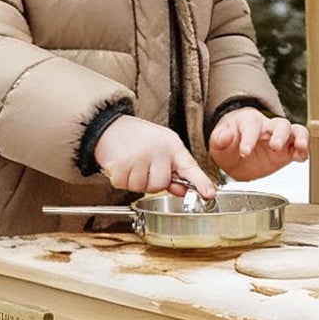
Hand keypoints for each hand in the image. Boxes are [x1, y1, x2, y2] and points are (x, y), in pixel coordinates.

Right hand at [94, 116, 215, 198]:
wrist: (109, 126)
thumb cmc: (137, 138)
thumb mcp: (161, 147)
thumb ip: (173, 169)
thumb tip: (182, 190)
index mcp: (172, 145)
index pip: (189, 166)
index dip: (200, 182)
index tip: (209, 194)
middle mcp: (158, 150)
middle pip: (161, 185)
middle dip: (151, 181)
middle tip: (143, 166)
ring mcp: (139, 157)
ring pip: (142, 188)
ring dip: (135, 181)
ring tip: (131, 163)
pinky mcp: (122, 165)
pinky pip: (125, 185)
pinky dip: (121, 179)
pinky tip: (121, 165)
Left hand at [209, 108, 308, 180]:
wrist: (235, 154)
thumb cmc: (229, 144)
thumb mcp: (218, 143)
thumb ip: (220, 139)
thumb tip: (225, 136)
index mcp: (249, 122)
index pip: (252, 126)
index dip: (249, 138)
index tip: (245, 152)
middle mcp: (267, 128)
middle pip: (280, 124)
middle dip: (279, 135)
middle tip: (274, 147)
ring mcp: (279, 139)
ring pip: (295, 131)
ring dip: (299, 138)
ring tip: (300, 147)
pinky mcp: (286, 152)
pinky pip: (299, 147)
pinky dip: (303, 151)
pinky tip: (301, 157)